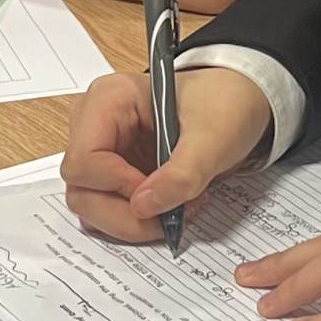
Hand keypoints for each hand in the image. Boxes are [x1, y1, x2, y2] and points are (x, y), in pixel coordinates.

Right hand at [61, 69, 273, 240]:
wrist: (239, 105)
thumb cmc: (225, 105)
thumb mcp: (214, 138)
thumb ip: (182, 173)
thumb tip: (143, 206)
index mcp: (109, 99)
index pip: (83, 160)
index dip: (117, 187)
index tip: (158, 195)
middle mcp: (95, 124)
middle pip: (81, 189)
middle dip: (126, 213)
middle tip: (172, 216)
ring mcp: (101, 150)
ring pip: (90, 205)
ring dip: (132, 221)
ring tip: (178, 208)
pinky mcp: (112, 172)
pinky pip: (108, 208)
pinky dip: (136, 220)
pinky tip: (170, 207)